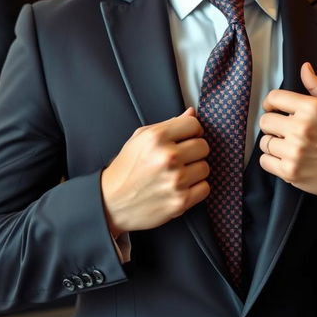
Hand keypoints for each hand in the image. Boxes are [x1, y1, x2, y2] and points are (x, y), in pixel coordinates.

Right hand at [101, 107, 209, 236]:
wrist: (111, 202)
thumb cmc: (126, 168)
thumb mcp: (141, 138)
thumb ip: (169, 124)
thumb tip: (192, 113)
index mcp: (157, 137)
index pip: (194, 125)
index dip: (192, 131)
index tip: (187, 138)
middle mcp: (168, 157)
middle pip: (203, 146)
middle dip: (194, 151)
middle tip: (181, 158)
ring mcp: (175, 180)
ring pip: (205, 167)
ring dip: (195, 171)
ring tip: (178, 173)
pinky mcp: (180, 202)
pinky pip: (205, 188)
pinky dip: (196, 188)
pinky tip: (181, 187)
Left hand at [259, 62, 316, 203]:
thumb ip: (316, 85)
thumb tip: (305, 67)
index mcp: (311, 108)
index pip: (273, 98)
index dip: (270, 103)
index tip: (273, 109)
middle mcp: (301, 128)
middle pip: (265, 121)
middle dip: (273, 125)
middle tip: (284, 130)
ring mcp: (295, 151)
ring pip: (264, 142)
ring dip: (273, 144)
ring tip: (289, 146)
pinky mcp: (290, 171)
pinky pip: (264, 161)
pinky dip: (272, 161)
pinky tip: (286, 158)